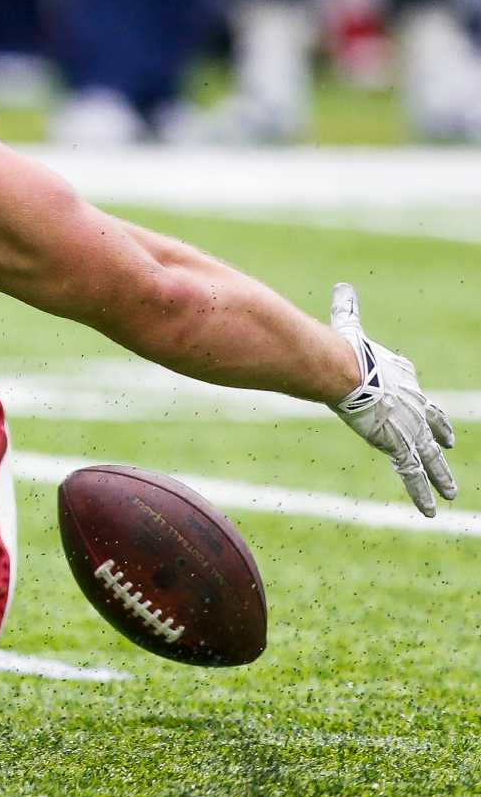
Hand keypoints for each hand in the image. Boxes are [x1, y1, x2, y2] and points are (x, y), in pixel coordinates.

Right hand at [329, 282, 456, 514]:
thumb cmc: (346, 348)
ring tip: (452, 493)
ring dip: (442, 477)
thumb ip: (349, 309)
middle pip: (433, 424)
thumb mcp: (350, 328)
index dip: (424, 404)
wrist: (345, 369)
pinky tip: (432, 510)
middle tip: (447, 445)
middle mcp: (414, 403)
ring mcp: (409, 426)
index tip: (429, 411)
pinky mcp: (400, 444)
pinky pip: (414, 474)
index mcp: (404, 376)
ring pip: (430, 457)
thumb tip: (344, 286)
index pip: (418, 393)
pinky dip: (423, 493)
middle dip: (441, 436)